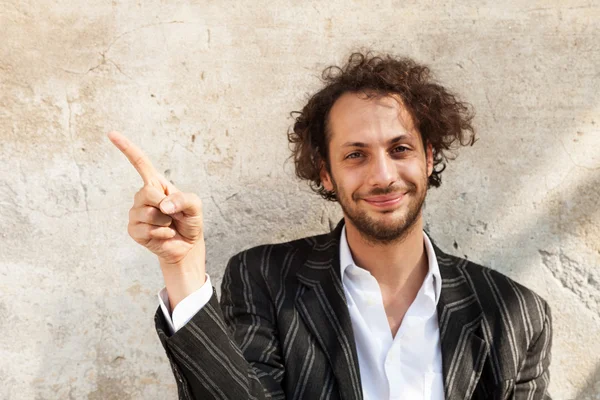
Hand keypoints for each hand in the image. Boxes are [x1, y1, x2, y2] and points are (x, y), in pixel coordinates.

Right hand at [108, 131, 205, 307]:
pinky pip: (146, 229)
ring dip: (165, 222)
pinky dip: (161, 233)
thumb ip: (184, 200)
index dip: (126, 148)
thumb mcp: (195, 206)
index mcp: (156, 184)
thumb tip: (164, 206)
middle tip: (173, 214)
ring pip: (147, 213)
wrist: (187, 245)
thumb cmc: (190, 221)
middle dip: (164, 204)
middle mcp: (143, 196)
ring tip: (169, 224)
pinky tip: (165, 234)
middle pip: (147, 193)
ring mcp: (136, 213)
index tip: (111, 134)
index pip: (139, 163)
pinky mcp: (134, 230)